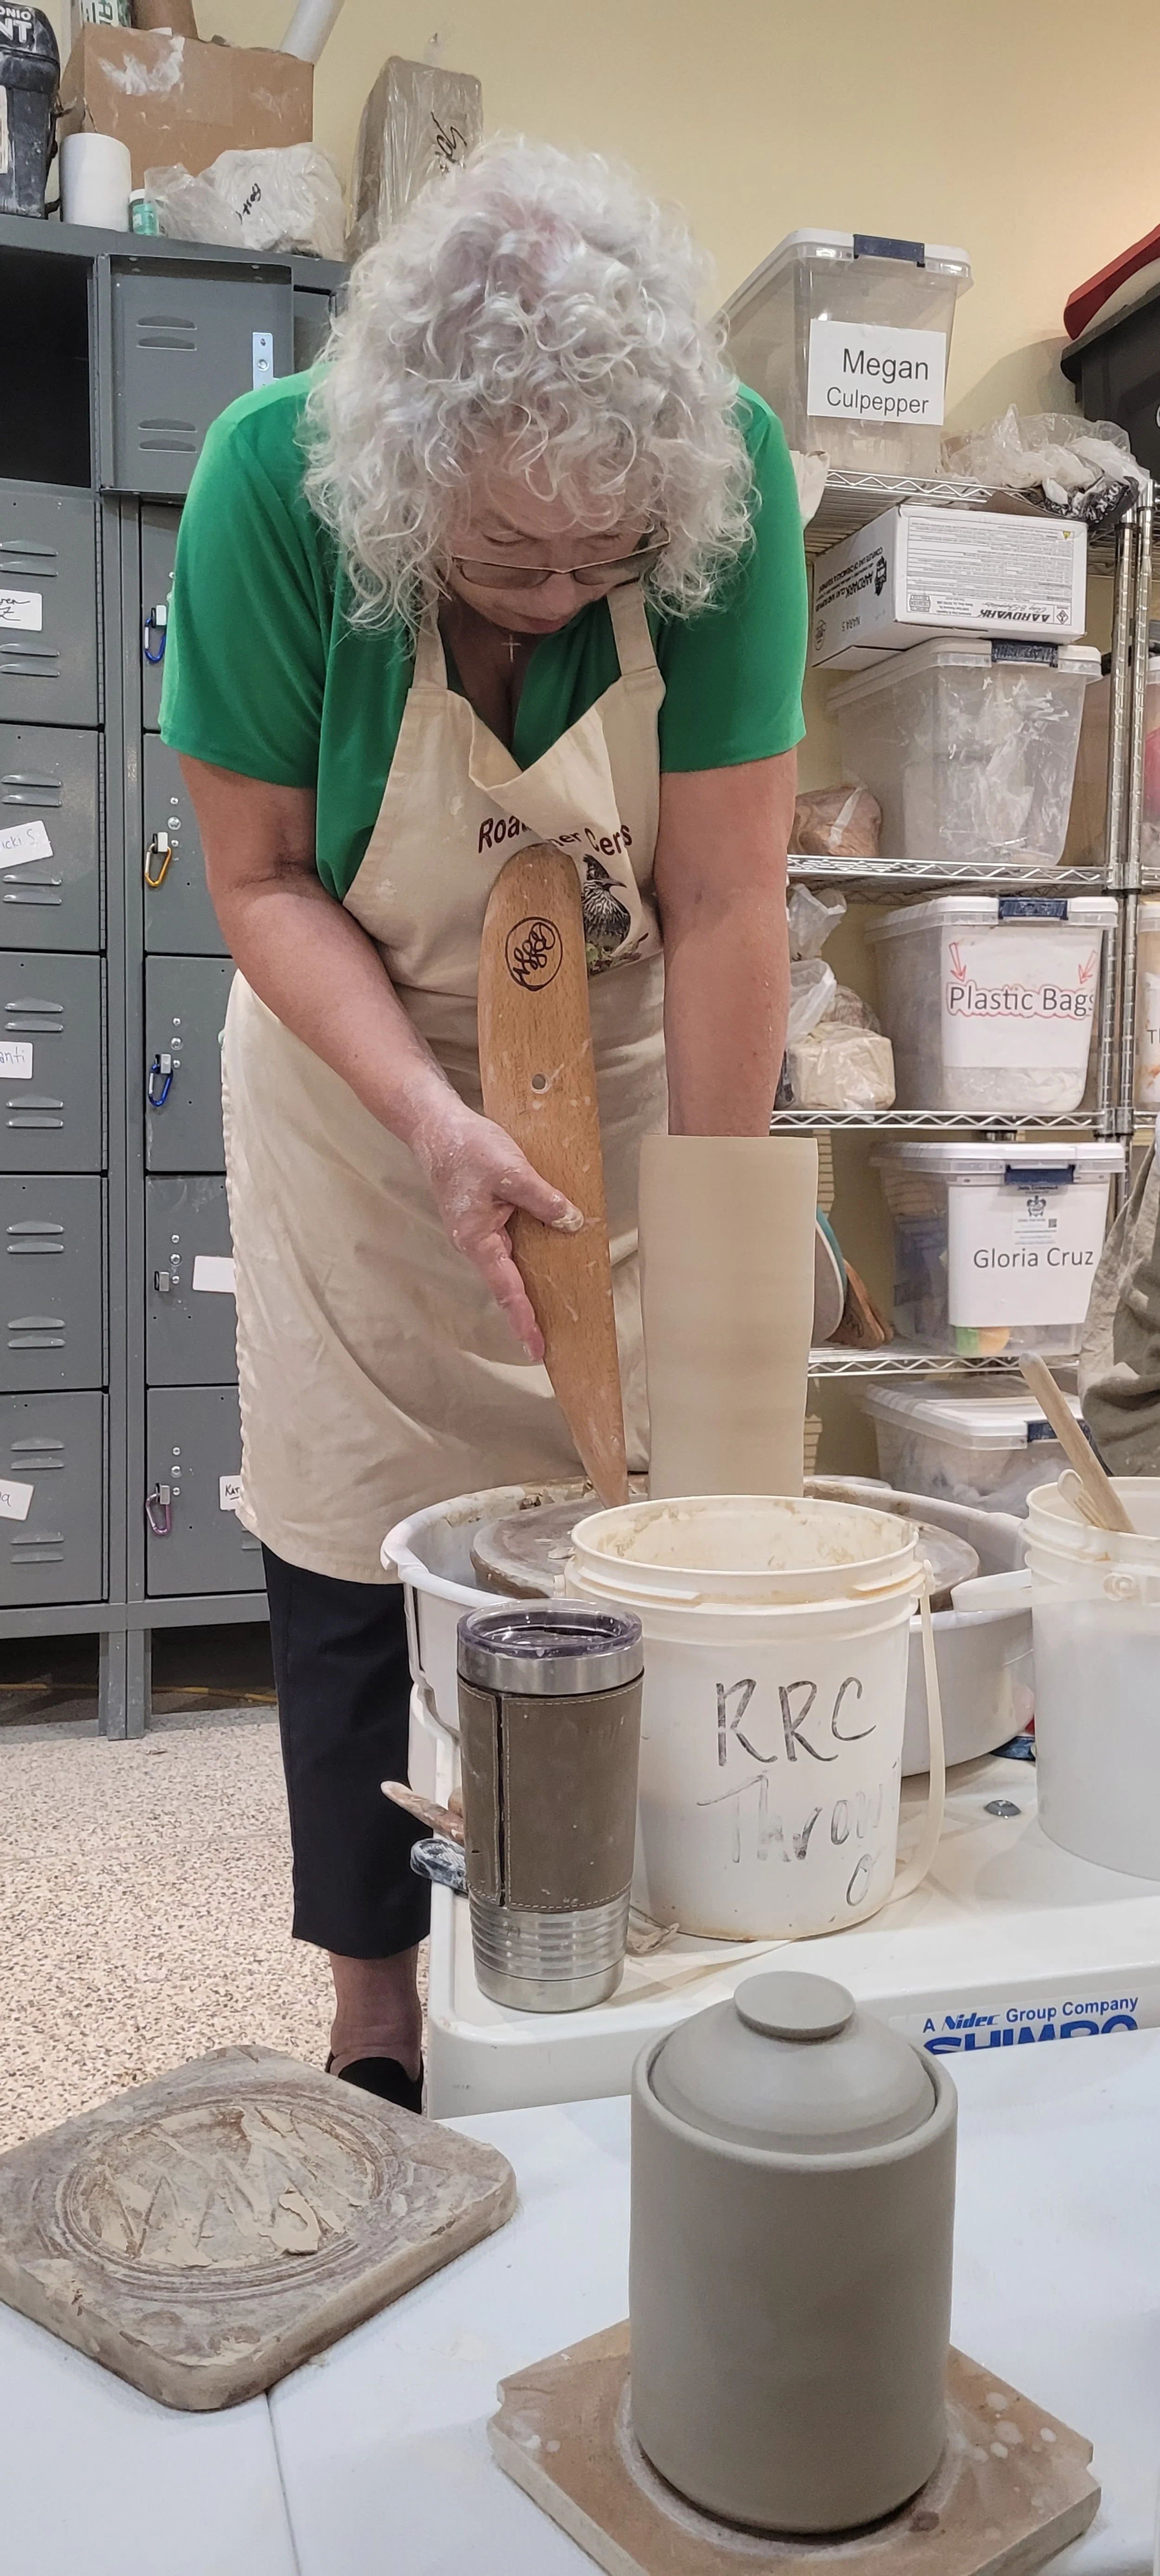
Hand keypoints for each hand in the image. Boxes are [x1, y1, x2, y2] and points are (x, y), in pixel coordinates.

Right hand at [412, 1100, 581, 1359]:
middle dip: (528, 1312)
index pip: (506, 1289)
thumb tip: (572, 1223)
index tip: (537, 1349)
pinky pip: (509, 1243)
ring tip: (557, 1307)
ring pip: (509, 1263)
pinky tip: (549, 1254)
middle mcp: (475, 1242)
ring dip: (529, 1284)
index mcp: (476, 1239)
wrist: (435, 1126)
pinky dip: (528, 1254)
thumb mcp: (512, 1171)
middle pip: (507, 1284)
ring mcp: (478, 1231)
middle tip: (550, 1342)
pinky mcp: (484, 1217)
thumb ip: (543, 1200)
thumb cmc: (466, 1147)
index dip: (523, 1320)